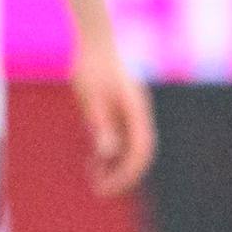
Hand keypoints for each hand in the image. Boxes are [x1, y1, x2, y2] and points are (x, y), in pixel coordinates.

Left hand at [69, 36, 156, 197]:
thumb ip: (100, 125)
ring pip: (129, 147)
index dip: (127, 173)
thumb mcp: (90, 98)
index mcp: (137, 111)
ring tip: (93, 176)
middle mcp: (139, 114)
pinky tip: (94, 161)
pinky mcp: (121, 111)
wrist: (93, 41)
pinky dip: (109, 152)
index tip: (107, 187)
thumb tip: (107, 154)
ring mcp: (131, 113)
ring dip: (114, 164)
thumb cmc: (91, 67)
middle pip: (138, 153)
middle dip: (122, 174)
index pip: (140, 151)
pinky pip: (121, 138)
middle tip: (99, 190)